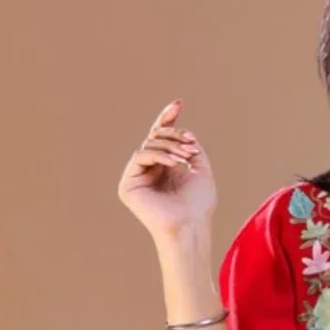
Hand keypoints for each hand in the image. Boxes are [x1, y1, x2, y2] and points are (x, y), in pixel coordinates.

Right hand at [118, 98, 215, 238]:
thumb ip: (191, 147)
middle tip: (191, 146)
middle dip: (175, 136)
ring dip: (170, 146)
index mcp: (165, 169)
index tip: (178, 103)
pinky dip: (159, 155)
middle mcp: (149, 172)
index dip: (168, 119)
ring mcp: (137, 178)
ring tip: (186, 157)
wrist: (190, 226)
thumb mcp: (201, 169)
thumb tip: (183, 130)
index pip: (162, 138)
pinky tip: (174, 164)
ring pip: (149, 144)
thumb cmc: (199, 205)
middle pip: (155, 137)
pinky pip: (141, 156)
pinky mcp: (128, 186)